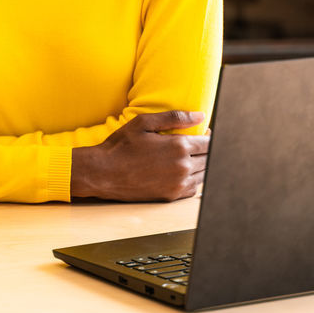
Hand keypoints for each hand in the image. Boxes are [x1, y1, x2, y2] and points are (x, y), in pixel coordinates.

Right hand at [70, 111, 209, 201]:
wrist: (103, 172)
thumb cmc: (121, 145)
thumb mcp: (144, 122)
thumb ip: (175, 117)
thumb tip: (201, 116)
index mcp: (178, 146)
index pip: (208, 142)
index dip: (210, 137)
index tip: (206, 133)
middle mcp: (182, 166)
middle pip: (209, 158)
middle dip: (208, 150)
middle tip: (199, 144)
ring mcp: (178, 184)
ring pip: (204, 175)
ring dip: (203, 166)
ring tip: (193, 158)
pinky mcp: (171, 196)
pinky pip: (193, 189)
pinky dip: (194, 180)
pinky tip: (185, 173)